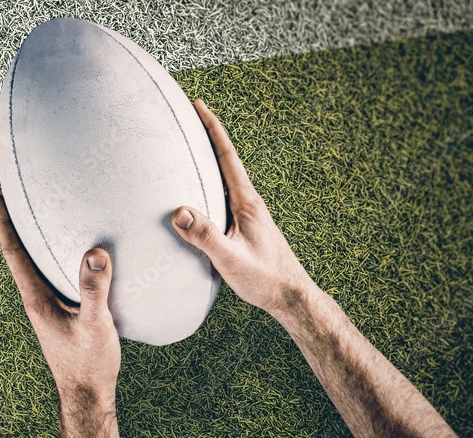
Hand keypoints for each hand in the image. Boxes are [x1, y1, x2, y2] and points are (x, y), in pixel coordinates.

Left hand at [0, 192, 120, 437]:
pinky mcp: (60, 312)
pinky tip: (72, 251)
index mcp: (36, 299)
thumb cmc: (88, 363)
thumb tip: (95, 253)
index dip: (4, 223)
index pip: (14, 253)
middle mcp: (36, 299)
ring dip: (34, 239)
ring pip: (34, 265)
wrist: (87, 394)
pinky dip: (54, 256)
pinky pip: (52, 275)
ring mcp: (47, 306)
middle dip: (15, 223)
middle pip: (19, 253)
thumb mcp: (95, 325)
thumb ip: (94, 290)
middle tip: (16, 192)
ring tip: (41, 212)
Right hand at [169, 99, 316, 314]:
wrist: (292, 297)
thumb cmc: (266, 280)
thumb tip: (179, 212)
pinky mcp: (245, 227)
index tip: (199, 105)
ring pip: (224, 179)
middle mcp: (249, 203)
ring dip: (208, 161)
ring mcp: (248, 215)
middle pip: (225, 161)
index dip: (213, 129)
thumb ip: (206, 236)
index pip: (227, 157)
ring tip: (187, 148)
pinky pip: (222, 197)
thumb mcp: (231, 259)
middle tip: (188, 116)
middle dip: (207, 137)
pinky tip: (198, 194)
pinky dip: (208, 184)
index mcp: (247, 203)